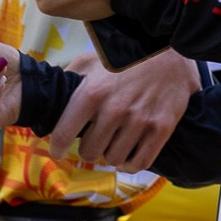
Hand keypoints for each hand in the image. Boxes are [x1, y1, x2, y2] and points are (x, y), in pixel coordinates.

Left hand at [49, 48, 199, 170]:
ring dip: (111, 154)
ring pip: (114, 159)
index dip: (58, 148)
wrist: (170, 55)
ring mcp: (139, 121)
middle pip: (90, 152)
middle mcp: (114, 110)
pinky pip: (139, 163)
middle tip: (96, 140)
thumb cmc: (126, 60)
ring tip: (114, 143)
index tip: (58, 151)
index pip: (64, 134)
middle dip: (89, 149)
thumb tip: (51, 97)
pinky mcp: (161, 129)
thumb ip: (69, 78)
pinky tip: (127, 156)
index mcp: (92, 93)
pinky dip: (130, 164)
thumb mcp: (91, 60)